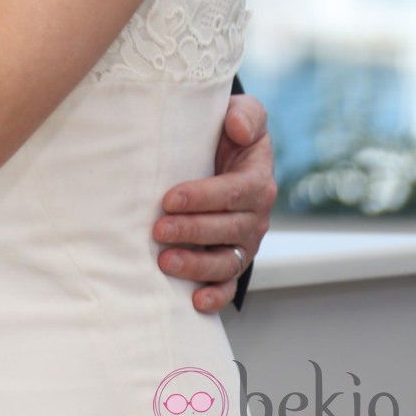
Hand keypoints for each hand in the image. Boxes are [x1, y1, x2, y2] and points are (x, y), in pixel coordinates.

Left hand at [153, 94, 276, 312]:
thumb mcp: (243, 113)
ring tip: (164, 262)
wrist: (227, 151)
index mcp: (257, 181)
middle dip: (191, 231)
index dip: (202, 197)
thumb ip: (246, 115)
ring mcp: (245, 242)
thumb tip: (238, 129)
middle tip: (157, 230)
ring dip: (197, 266)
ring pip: (226, 262)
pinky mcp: (234, 260)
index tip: (168, 198)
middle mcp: (256, 217)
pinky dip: (216, 297)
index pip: (233, 192)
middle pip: (227, 230)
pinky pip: (229, 285)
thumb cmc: (229, 132)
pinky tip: (194, 301)